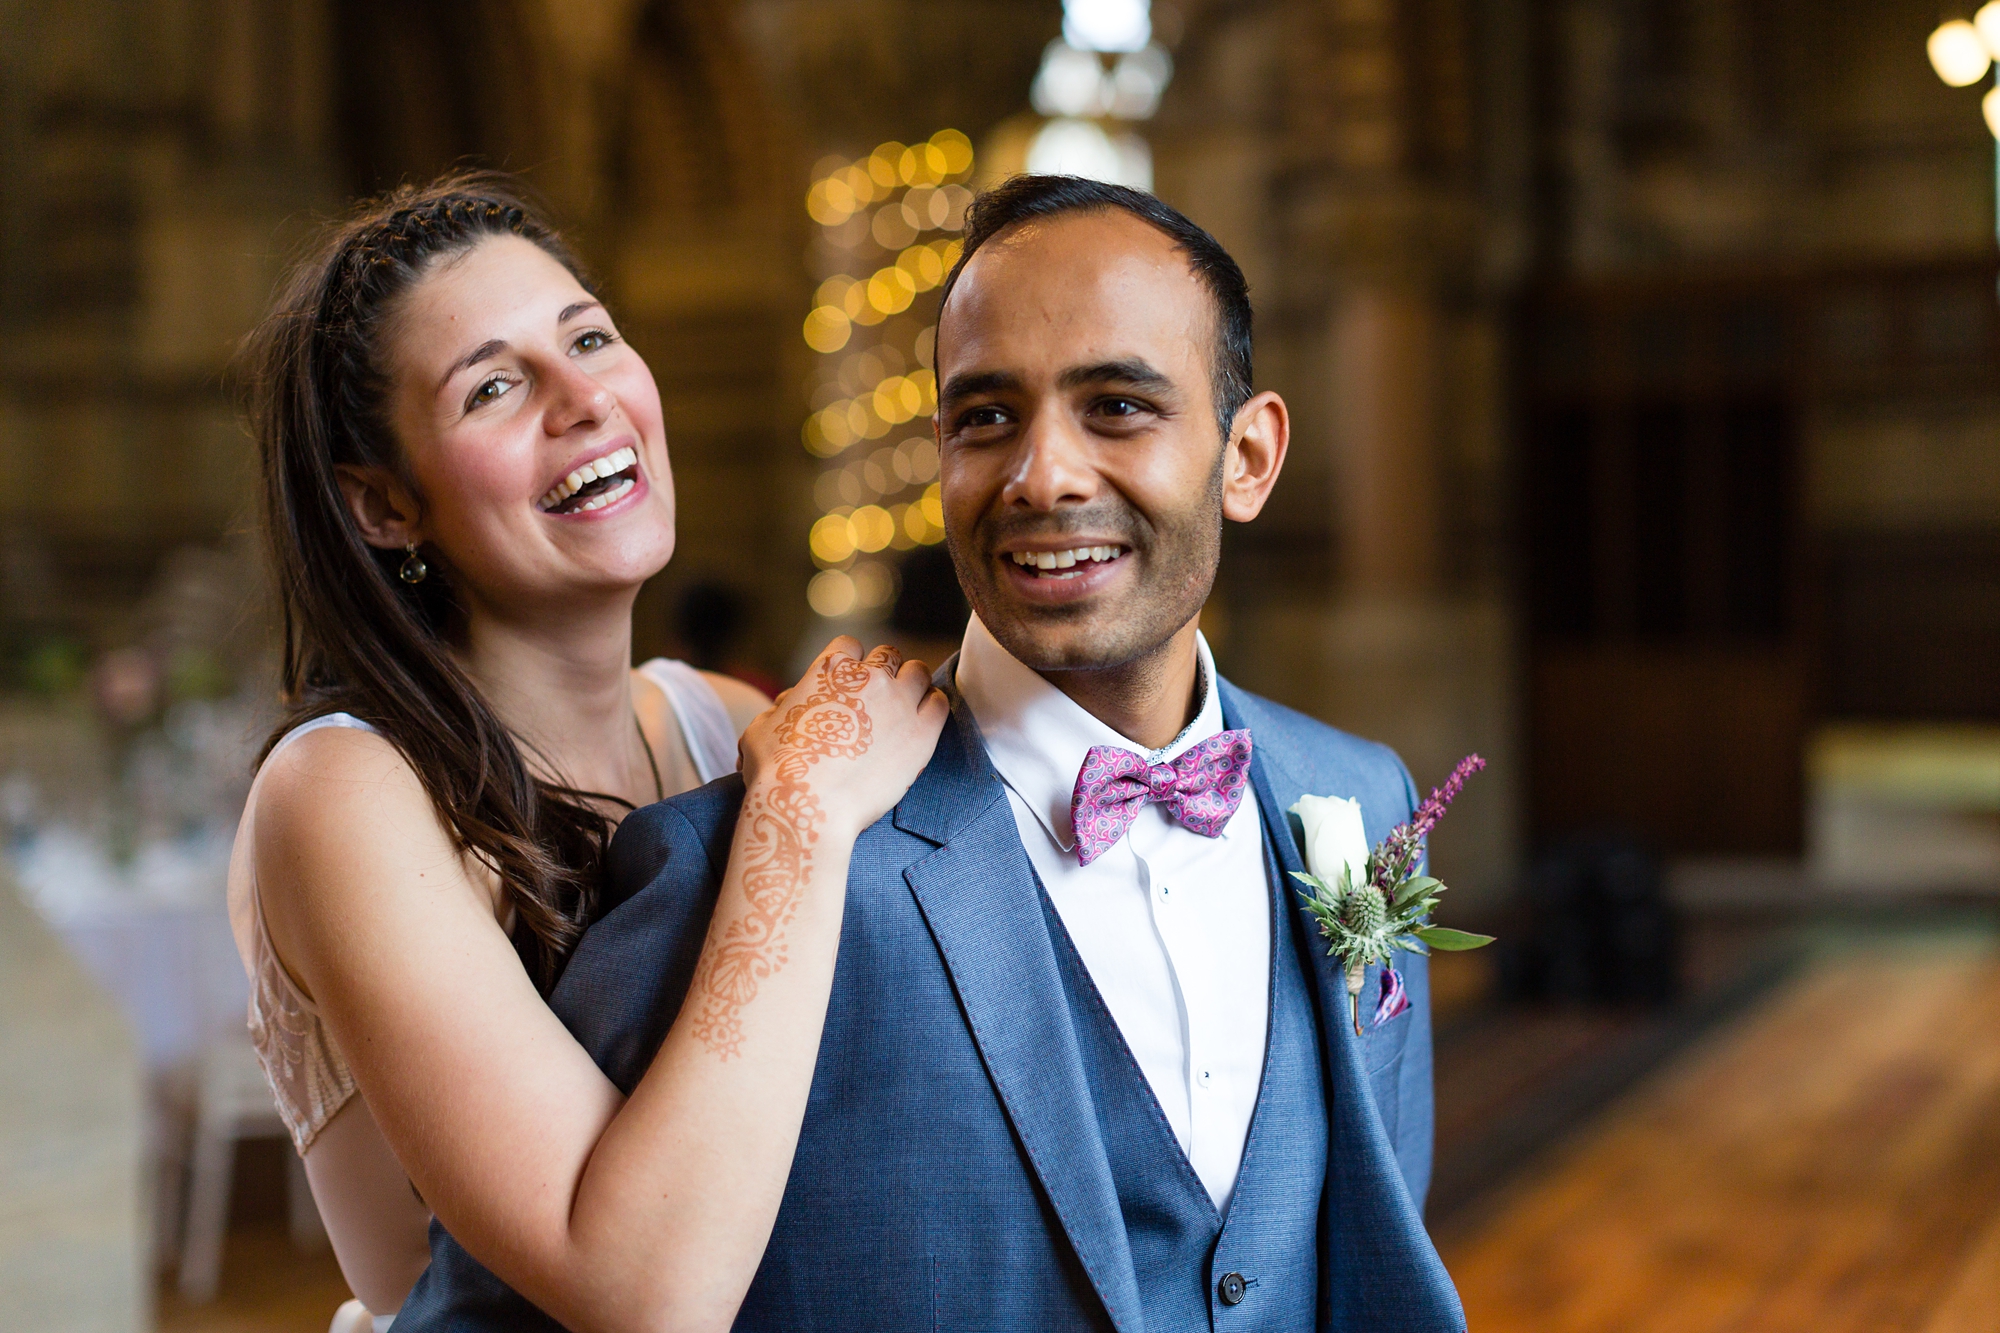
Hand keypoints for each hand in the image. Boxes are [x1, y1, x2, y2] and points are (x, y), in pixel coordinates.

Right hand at [739, 637, 948, 840]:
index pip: (849, 645)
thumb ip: (780, 709)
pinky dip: (933, 706)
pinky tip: (924, 719)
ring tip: (905, 704)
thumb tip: (788, 705)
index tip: (849, 682)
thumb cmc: (775, 770)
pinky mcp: (922, 733)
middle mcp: (869, 677)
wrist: (808, 806)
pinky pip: (939, 704)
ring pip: (918, 672)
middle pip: (888, 655)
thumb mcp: (760, 727)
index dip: (850, 663)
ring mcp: (899, 702)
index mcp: (830, 669)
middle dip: (883, 671)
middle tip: (878, 696)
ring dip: (911, 684)